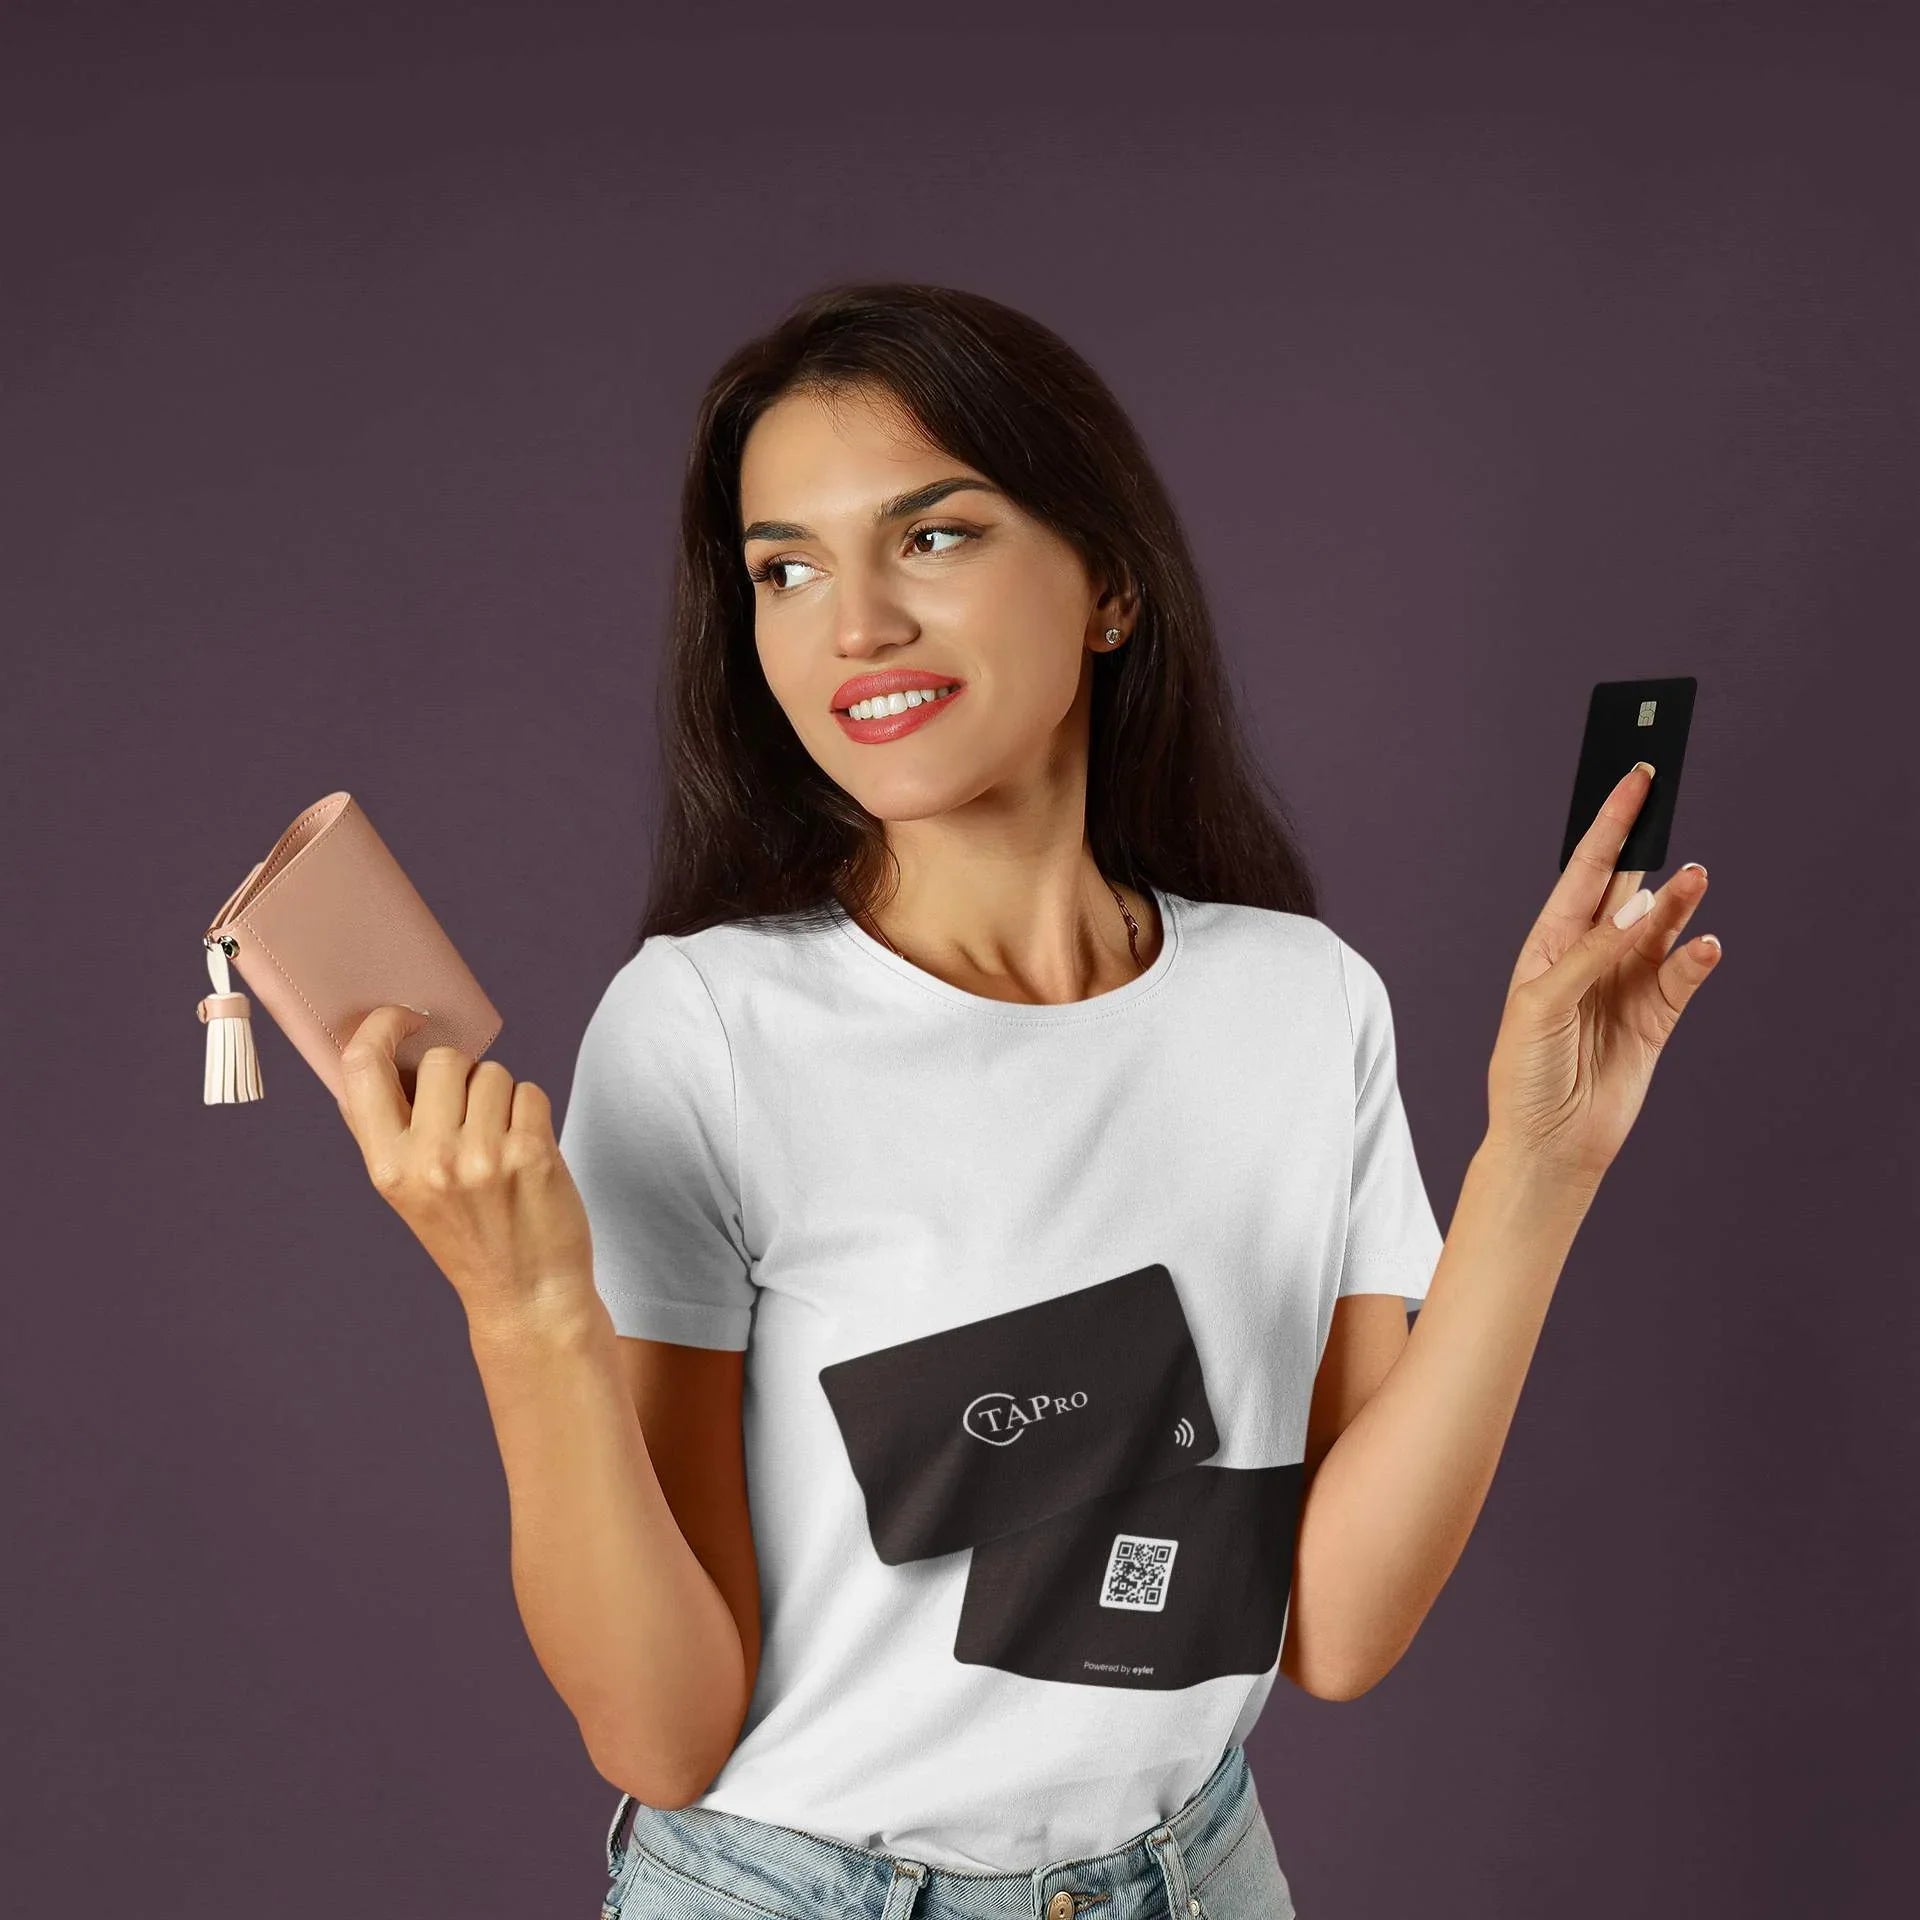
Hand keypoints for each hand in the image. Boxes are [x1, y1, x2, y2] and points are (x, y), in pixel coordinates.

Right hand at [334, 1005, 595, 1330]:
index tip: (404, 1017)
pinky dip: (533, 1113)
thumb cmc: (470, 1235)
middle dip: (464, 1074)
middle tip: (474, 1116)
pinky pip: (531, 1092)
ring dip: (503, 1097)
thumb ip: (394, 1129)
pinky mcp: (531, 1154)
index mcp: (385, 1167)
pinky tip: (528, 1152)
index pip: (362, 1068)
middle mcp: (428, 1160)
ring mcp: (481, 1157)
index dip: (381, 1026)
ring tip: (502, 1144)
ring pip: (494, 1073)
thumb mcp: (409, 1191)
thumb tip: (390, 1050)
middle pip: (444, 1061)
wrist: (526, 1296)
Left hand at [1485, 762, 1722, 1187]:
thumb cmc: (1524, 1073)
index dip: (1611, 825)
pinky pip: (1683, 975)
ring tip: (1694, 875)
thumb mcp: (1541, 1005)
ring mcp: (1627, 984)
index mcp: (1549, 943)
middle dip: (1648, 844)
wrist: (1548, 1142)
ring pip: (1662, 927)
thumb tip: (1637, 909)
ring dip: (1679, 900)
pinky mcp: (1656, 1017)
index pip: (1587, 871)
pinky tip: (1704, 942)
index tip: (1635, 779)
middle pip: (1628, 887)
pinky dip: (1697, 958)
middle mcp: (1592, 956)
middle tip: (1670, 800)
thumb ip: (1590, 955)